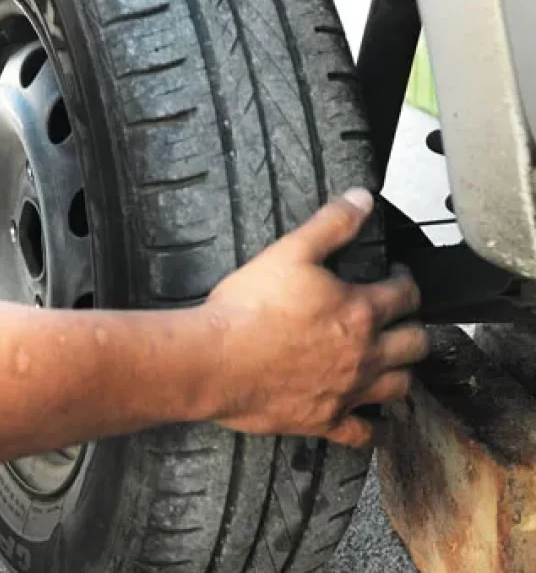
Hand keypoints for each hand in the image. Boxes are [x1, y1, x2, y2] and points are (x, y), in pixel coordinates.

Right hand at [205, 189, 426, 447]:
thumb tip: (362, 198)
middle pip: (415, 344)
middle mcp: (364, 354)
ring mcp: (347, 391)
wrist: (215, 359)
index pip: (406, 294)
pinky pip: (361, 432)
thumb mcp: (290, 251)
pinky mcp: (323, 420)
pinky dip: (370, 424)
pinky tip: (366, 416)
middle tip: (397, 318)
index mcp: (360, 310)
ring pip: (400, 387)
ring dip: (401, 371)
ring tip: (389, 361)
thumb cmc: (249, 306)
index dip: (406, 281)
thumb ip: (331, 223)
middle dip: (412, 326)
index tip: (396, 275)